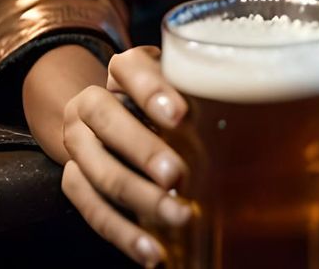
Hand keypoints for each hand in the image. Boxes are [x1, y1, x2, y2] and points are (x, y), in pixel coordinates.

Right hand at [58, 46, 190, 267]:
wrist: (115, 119)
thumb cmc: (167, 101)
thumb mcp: (180, 86)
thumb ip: (199, 92)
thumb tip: (246, 108)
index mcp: (119, 71)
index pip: (128, 69)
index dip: (151, 89)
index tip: (180, 115)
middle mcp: (90, 103)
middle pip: (108, 121)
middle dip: (144, 150)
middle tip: (177, 176)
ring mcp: (77, 143)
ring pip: (98, 172)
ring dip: (140, 199)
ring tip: (179, 217)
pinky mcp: (72, 179)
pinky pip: (91, 209)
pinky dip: (124, 233)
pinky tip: (152, 251)